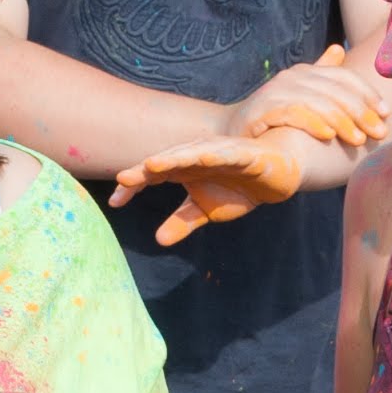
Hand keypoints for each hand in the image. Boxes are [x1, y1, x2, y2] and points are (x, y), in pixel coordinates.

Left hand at [108, 135, 305, 246]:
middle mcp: (196, 157)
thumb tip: (159, 240)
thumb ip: (183, 221)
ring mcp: (219, 153)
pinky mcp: (243, 154)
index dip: (133, 187)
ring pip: (191, 154)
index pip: (152, 175)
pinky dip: (213, 154)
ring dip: (172, 158)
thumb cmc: (237, 187)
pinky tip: (200, 158)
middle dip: (145, 171)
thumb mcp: (206, 210)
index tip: (114, 202)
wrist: (277, 174)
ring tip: (153, 165)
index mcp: (183, 169)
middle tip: (123, 180)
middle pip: (166, 162)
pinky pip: (226, 154)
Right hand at [227, 45, 390, 147]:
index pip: (344, 77)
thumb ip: (320, 77)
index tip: (387, 114)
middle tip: (379, 133)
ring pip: (318, 102)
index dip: (368, 94)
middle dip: (361, 112)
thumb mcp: (300, 97)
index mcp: (306, 72)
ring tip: (359, 140)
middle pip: (335, 90)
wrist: (230, 135)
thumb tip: (338, 49)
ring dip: (342, 121)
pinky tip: (329, 137)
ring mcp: (276, 92)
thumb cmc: (271, 120)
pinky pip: (294, 113)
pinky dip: (313, 123)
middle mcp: (292, 77)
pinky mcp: (262, 109)